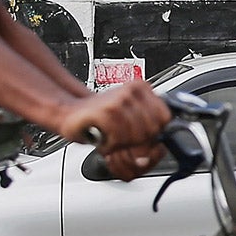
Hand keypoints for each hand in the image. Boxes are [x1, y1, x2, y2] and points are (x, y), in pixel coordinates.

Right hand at [56, 81, 171, 179]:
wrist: (70, 113)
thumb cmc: (100, 117)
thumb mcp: (130, 117)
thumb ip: (149, 126)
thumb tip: (160, 147)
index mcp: (142, 89)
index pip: (165, 117)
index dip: (155, 134)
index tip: (142, 139)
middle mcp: (133, 91)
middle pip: (152, 130)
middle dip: (137, 143)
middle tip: (121, 140)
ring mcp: (120, 99)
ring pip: (136, 137)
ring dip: (121, 145)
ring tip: (110, 137)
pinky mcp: (106, 111)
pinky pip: (119, 140)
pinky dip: (110, 146)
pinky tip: (103, 138)